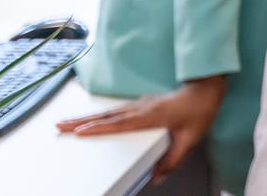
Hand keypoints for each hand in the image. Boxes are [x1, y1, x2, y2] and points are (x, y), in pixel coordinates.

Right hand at [57, 75, 226, 176]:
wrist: (206, 88)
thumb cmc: (200, 110)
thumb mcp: (191, 139)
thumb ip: (173, 159)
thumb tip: (157, 177)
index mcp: (150, 116)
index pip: (119, 125)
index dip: (99, 129)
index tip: (79, 132)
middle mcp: (141, 108)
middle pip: (106, 117)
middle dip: (81, 122)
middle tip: (60, 126)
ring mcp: (140, 104)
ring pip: (108, 112)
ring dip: (86, 117)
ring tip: (67, 123)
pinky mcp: (142, 103)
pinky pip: (116, 110)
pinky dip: (99, 114)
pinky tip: (91, 118)